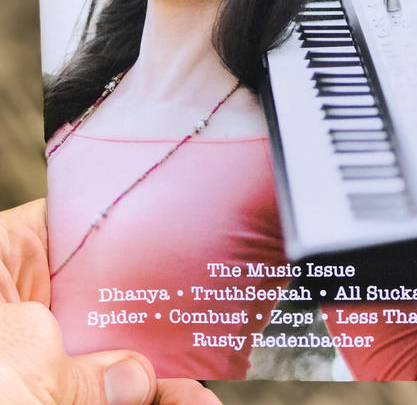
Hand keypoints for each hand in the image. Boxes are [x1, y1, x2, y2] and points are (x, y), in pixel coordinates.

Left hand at [0, 200, 219, 404]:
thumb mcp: (22, 371)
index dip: (124, 225)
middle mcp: (16, 304)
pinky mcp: (39, 390)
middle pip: (101, 292)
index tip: (175, 233)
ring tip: (203, 393)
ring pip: (105, 351)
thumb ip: (87, 369)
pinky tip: (181, 404)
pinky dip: (141, 400)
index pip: (72, 223)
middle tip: (204, 320)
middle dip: (151, 313)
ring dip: (156, 373)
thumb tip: (136, 378)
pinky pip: (99, 390)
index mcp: (1, 262)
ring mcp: (28, 352)